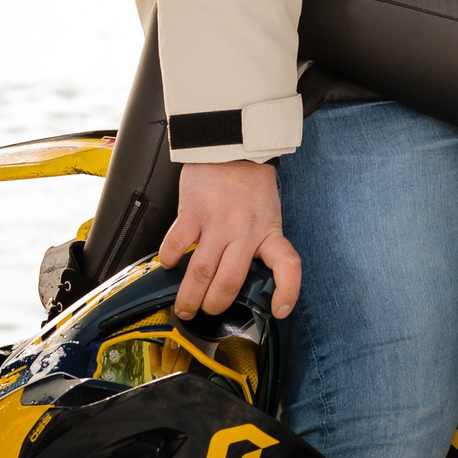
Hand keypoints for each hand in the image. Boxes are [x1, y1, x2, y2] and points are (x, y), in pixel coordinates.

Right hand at [157, 159, 302, 320]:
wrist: (232, 146)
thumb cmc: (249, 183)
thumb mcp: (267, 214)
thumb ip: (259, 242)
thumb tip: (245, 276)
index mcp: (268, 232)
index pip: (288, 265)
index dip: (287, 292)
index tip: (280, 310)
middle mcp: (245, 232)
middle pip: (229, 281)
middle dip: (215, 305)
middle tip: (205, 311)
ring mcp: (219, 222)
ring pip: (202, 271)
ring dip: (190, 295)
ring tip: (185, 306)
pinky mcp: (193, 210)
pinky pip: (178, 242)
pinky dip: (171, 258)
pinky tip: (169, 264)